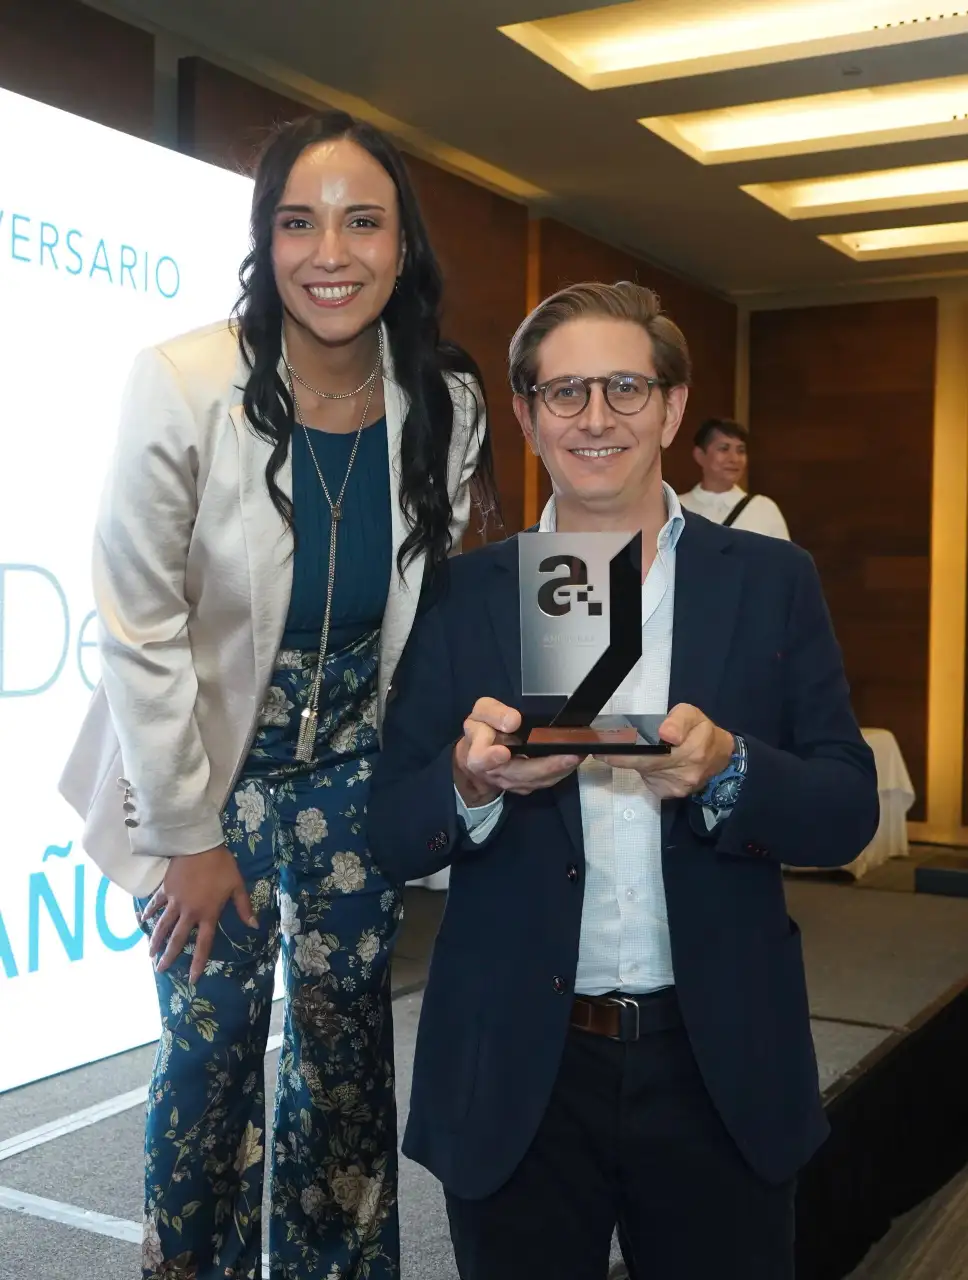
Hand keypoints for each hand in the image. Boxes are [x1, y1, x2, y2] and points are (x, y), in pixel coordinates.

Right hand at [140, 845, 255, 983]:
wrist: (199, 845)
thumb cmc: (222, 865)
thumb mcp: (237, 886)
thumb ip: (244, 907)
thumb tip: (254, 926)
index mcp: (208, 914)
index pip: (204, 944)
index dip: (198, 963)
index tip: (192, 979)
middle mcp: (189, 912)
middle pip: (178, 939)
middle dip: (169, 956)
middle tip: (159, 969)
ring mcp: (175, 901)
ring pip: (163, 926)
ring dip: (155, 940)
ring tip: (149, 953)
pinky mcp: (166, 890)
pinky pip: (156, 904)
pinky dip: (149, 912)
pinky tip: (142, 921)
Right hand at [453, 697, 582, 803]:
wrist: (479, 755)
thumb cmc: (482, 730)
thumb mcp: (480, 713)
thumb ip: (493, 714)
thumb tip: (513, 721)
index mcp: (478, 754)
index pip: (482, 758)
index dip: (492, 757)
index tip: (503, 752)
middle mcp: (496, 773)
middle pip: (521, 774)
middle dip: (547, 766)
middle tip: (570, 755)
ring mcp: (513, 783)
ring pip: (537, 780)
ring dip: (560, 770)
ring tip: (579, 755)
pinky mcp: (526, 786)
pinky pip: (545, 781)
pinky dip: (561, 771)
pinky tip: (575, 760)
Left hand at [595, 703, 732, 799]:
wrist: (720, 759)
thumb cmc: (702, 732)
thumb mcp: (692, 715)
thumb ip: (678, 721)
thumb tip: (667, 734)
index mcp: (689, 748)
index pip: (648, 753)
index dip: (620, 752)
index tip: (600, 748)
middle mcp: (683, 771)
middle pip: (641, 764)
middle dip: (620, 756)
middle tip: (602, 747)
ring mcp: (676, 786)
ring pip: (644, 772)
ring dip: (635, 762)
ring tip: (637, 750)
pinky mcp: (670, 794)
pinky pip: (650, 782)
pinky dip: (647, 772)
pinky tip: (653, 764)